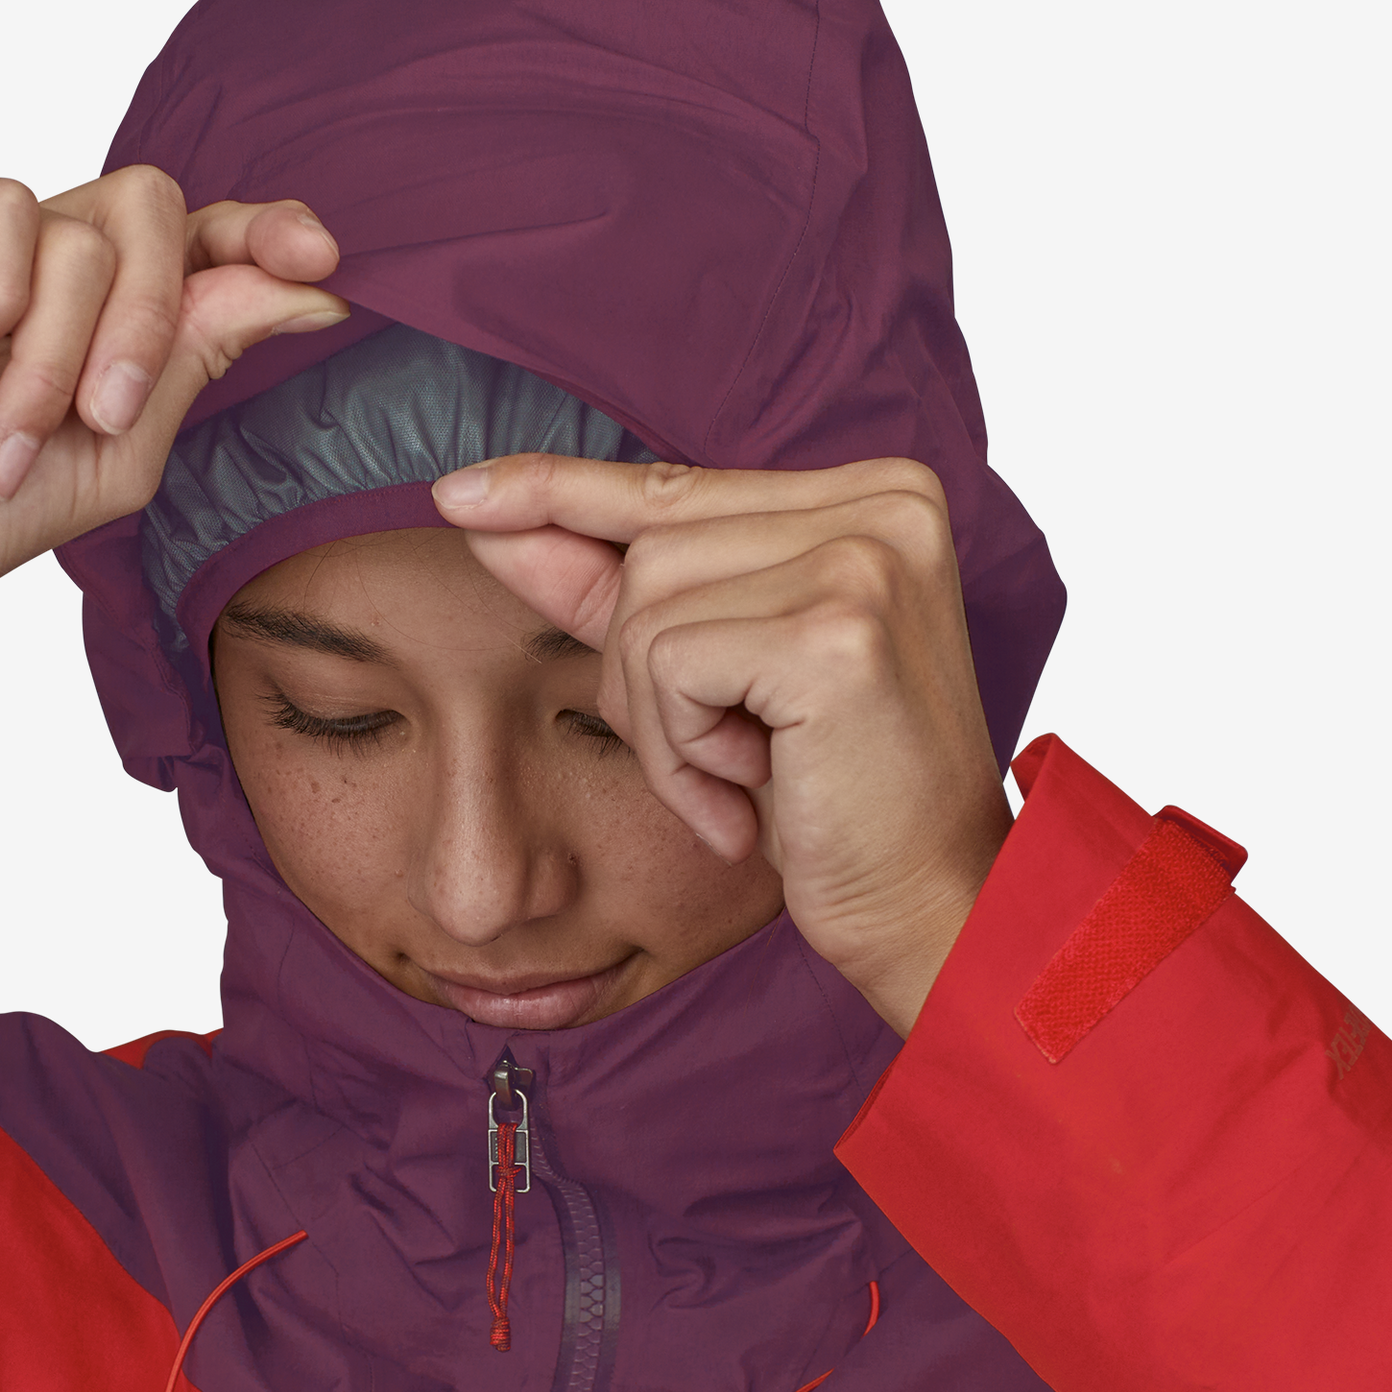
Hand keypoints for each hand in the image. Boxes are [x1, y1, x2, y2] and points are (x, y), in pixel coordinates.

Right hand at [0, 154, 346, 731]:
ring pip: (82, 230)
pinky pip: (0, 207)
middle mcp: (43, 254)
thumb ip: (203, 348)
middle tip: (109, 412)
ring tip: (1, 435)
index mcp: (103, 310)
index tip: (321, 261)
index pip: (199, 240)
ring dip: (58, 354)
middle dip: (153, 318)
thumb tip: (310, 281)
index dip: (264, 233)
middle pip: (154, 208)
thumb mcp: (122, 443)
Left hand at [431, 455, 1009, 1033]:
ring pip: (645, 610)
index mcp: (873, 495)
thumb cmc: (831, 798)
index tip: (459, 491)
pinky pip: (669, 666)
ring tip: (749, 777)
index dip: (558, 491)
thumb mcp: (712, 678)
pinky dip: (684, 752)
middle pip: (648, 553)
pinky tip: (754, 795)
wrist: (932, 908)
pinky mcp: (838, 628)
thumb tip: (483, 512)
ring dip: (666, 725)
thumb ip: (610, 589)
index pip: (675, 483)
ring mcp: (868, 557)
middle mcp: (885, 503)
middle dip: (644, 678)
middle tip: (732, 760)